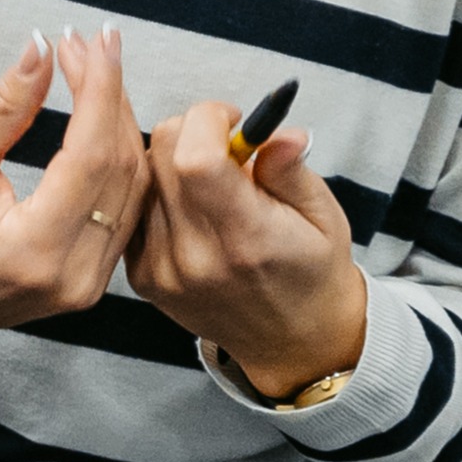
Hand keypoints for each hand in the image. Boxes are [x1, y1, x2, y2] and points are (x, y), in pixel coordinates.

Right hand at [0, 32, 148, 379]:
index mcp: (35, 251)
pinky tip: (98, 117)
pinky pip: (122, 210)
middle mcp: (73, 277)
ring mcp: (85, 286)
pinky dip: (115, 158)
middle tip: (83, 44)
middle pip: (121, 168)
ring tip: (89, 70)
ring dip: (116, 123)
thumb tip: (42, 49)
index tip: (96, 38)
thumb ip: (1, 109)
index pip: (92, 154)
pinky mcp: (86, 281)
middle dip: (108, 96)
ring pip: (131, 189)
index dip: (99, 88)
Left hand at [131, 90, 365, 398]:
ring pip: (144, 176)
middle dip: (193, 130)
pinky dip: (161, 193)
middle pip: (163, 154)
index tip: (233, 120)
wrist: (292, 342)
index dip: (210, 120)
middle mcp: (195, 257)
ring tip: (213, 181)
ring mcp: (162, 271)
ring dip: (174, 161)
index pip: (196, 157)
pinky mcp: (143, 278)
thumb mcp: (324, 217)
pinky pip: (137, 207)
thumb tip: (276, 130)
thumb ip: (291, 170)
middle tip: (226, 147)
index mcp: (245, 239)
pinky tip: (193, 207)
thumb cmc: (312, 272)